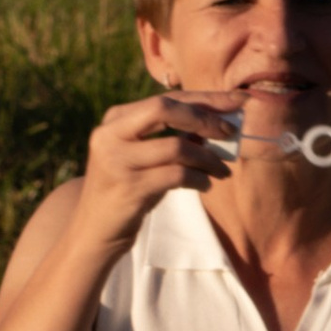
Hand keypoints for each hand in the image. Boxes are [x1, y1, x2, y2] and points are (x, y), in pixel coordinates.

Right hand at [78, 90, 235, 253]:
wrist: (94, 231)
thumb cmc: (128, 190)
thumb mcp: (143, 157)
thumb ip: (171, 136)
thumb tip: (218, 123)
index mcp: (115, 119)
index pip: (165, 99)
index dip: (204, 99)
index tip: (236, 102)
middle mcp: (111, 134)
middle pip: (165, 109)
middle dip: (204, 118)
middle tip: (230, 132)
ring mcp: (117, 161)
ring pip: (176, 147)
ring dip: (207, 158)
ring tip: (222, 170)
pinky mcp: (129, 188)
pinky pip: (177, 175)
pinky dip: (198, 178)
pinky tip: (206, 184)